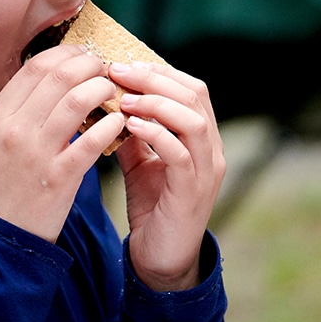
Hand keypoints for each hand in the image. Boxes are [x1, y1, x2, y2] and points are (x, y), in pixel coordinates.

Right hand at [0, 44, 124, 241]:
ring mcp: (36, 153)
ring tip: (113, 95)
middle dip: (90, 66)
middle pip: (59, 76)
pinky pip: (92, 140)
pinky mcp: (59, 178)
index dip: (66, 54)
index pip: (36, 66)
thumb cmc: (3, 185)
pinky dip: (111, 125)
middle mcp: (14, 129)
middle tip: (106, 71)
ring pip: (77, 100)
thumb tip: (56, 78)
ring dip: (102, 90)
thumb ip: (21, 110)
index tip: (84, 56)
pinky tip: (119, 123)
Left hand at [110, 61, 225, 290]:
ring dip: (156, 103)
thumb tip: (109, 100)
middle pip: (194, 96)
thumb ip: (133, 132)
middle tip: (117, 71)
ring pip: (193, 120)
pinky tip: (130, 126)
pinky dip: (155, 134)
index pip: (191, 88)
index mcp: (201, 138)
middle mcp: (211, 149)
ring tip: (124, 98)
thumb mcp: (139, 162)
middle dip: (154, 78)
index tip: (123, 63)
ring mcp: (206, 170)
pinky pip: (180, 154)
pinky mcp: (193, 191)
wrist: (160, 258)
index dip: (160, 71)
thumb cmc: (152, 207)